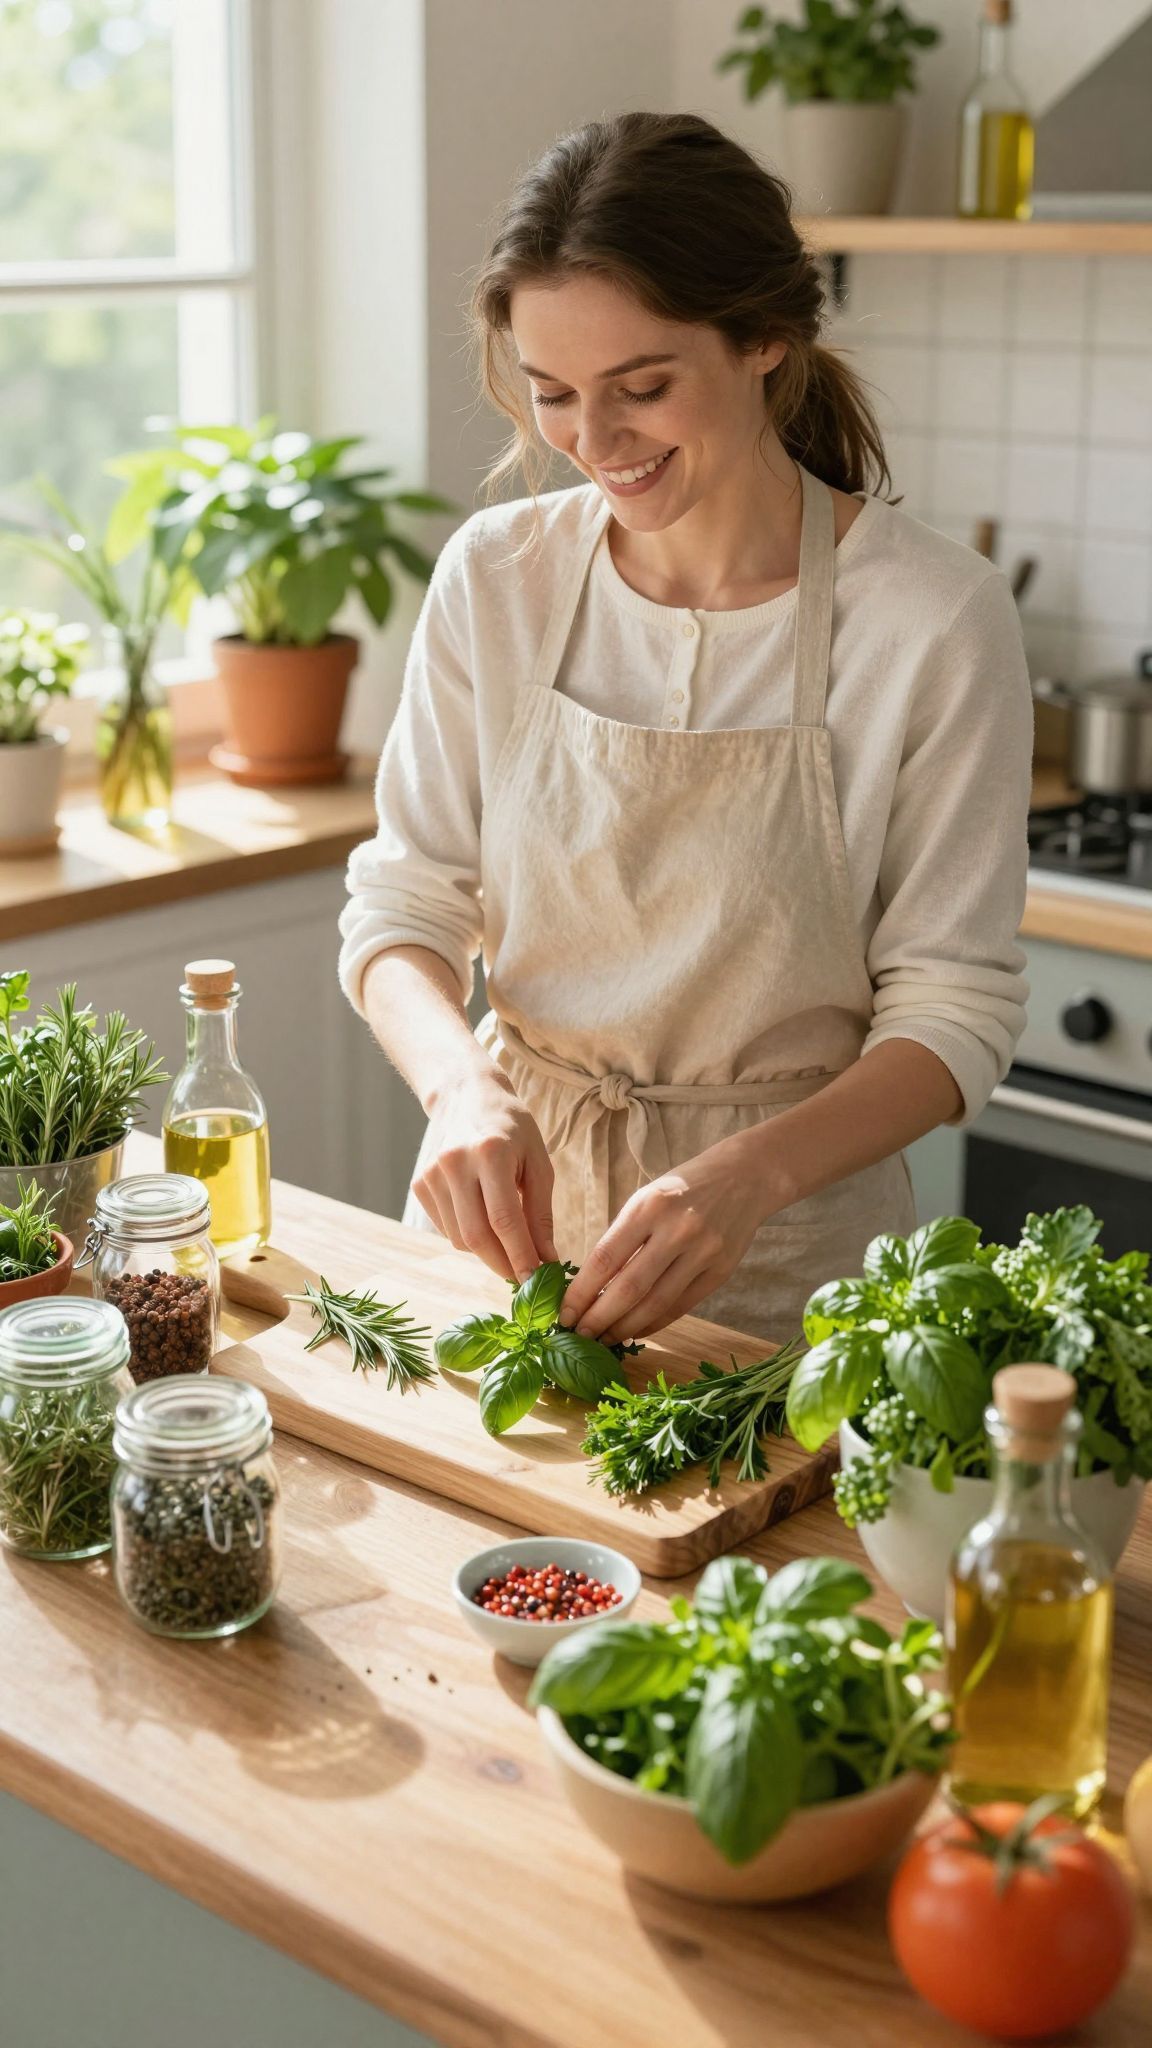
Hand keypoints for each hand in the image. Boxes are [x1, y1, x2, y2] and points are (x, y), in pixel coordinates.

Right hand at [411, 1068, 557, 1282]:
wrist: (466, 1094)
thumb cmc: (512, 1128)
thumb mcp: (538, 1162)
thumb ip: (540, 1213)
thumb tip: (546, 1259)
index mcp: (490, 1153)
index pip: (504, 1220)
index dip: (520, 1256)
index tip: (537, 1281)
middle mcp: (454, 1163)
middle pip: (476, 1235)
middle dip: (502, 1264)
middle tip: (524, 1278)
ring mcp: (432, 1174)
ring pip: (459, 1238)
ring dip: (487, 1252)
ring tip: (508, 1242)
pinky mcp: (420, 1184)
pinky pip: (446, 1228)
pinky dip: (468, 1236)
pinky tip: (483, 1219)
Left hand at [558, 1133, 765, 1343]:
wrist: (744, 1177)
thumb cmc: (684, 1189)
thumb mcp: (646, 1198)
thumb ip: (622, 1238)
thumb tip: (590, 1287)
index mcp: (648, 1206)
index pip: (605, 1258)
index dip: (581, 1293)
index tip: (565, 1314)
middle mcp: (676, 1230)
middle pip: (629, 1288)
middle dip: (598, 1318)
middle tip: (579, 1335)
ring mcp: (703, 1252)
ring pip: (655, 1304)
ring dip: (625, 1327)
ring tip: (604, 1337)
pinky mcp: (721, 1271)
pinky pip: (681, 1306)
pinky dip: (654, 1323)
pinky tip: (635, 1330)